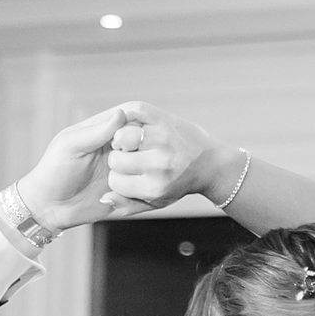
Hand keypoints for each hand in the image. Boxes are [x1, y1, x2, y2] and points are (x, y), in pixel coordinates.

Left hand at [18, 104, 145, 233]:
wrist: (49, 207)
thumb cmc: (54, 171)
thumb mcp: (71, 146)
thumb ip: (96, 131)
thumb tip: (122, 114)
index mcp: (107, 129)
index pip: (136, 120)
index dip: (133, 132)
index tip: (117, 145)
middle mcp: (121, 148)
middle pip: (148, 144)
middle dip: (135, 156)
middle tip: (111, 167)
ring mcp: (127, 171)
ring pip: (149, 169)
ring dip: (132, 179)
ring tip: (108, 184)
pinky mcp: (129, 193)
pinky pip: (144, 193)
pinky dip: (131, 197)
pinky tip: (109, 199)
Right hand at [102, 108, 221, 215]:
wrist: (211, 164)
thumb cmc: (178, 184)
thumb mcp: (155, 202)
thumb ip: (127, 205)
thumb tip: (103, 198)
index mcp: (156, 187)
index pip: (115, 182)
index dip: (118, 178)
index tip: (127, 176)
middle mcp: (160, 163)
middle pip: (115, 160)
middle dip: (118, 160)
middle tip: (129, 159)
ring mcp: (163, 139)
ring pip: (120, 136)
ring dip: (121, 139)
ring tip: (130, 143)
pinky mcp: (165, 119)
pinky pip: (133, 110)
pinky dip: (126, 115)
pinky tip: (129, 124)